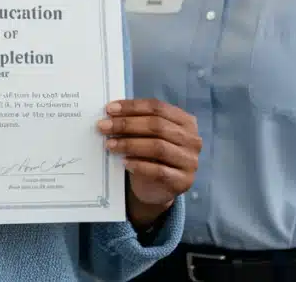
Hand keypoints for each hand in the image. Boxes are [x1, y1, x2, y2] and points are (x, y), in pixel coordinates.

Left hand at [99, 99, 201, 227]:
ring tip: (110, 145)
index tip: (109, 109)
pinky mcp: (183, 180)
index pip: (157, 108)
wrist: (159, 188)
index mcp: (185, 121)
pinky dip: (139, 165)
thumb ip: (136, 123)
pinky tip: (125, 162)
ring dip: (129, 144)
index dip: (132, 107)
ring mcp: (190, 161)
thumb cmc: (151, 155)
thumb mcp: (146, 135)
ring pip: (158, 147)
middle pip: (157, 126)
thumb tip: (110, 114)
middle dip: (126, 125)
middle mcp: (192, 139)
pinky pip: (159, 170)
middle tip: (104, 127)